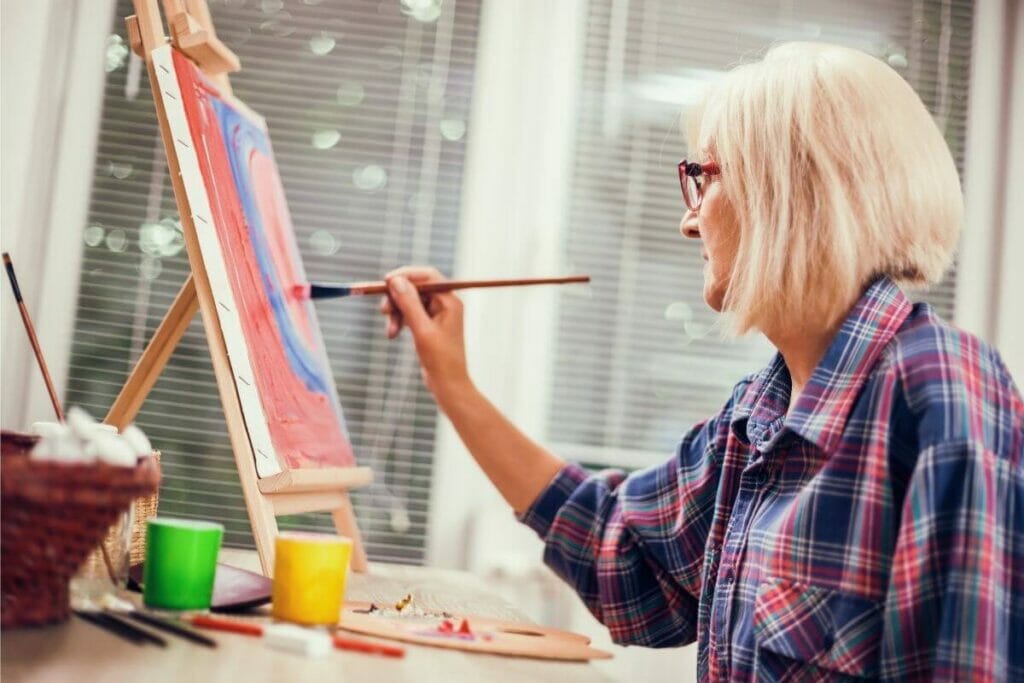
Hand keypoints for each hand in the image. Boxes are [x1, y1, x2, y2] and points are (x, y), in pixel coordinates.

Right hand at [380, 266, 470, 400]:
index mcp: (449, 301)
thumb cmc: (441, 359)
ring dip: (396, 313)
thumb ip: (409, 304)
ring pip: (409, 302)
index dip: (406, 275)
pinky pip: (410, 314)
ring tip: (390, 331)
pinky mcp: (428, 325)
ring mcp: (436, 315)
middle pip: (415, 288)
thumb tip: (397, 281)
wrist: (448, 384)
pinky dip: (399, 322)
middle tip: (383, 310)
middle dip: (397, 298)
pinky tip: (392, 334)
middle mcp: (444, 304)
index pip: (427, 276)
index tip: (386, 281)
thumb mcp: (422, 330)